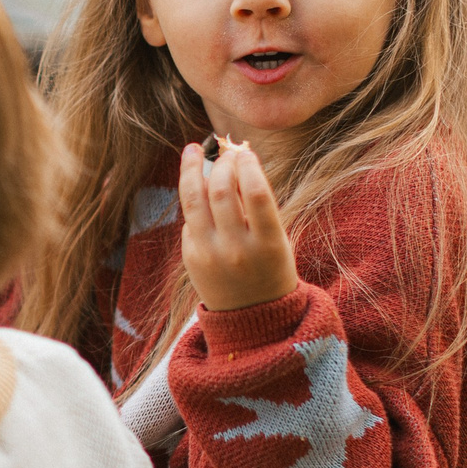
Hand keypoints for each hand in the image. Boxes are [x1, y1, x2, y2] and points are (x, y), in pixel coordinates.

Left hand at [179, 140, 298, 311]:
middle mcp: (237, 250)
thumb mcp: (276, 239)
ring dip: (191, 170)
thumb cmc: (270, 267)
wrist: (252, 317)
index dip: (248, 165)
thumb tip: (234, 162)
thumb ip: (255, 206)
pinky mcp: (190, 258)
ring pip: (194, 200)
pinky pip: (190, 220)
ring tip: (192, 150)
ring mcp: (209, 255)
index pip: (256, 193)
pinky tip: (201, 190)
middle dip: (222, 164)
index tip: (245, 152)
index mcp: (268, 244)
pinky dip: (195, 200)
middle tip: (226, 153)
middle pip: (221, 192)